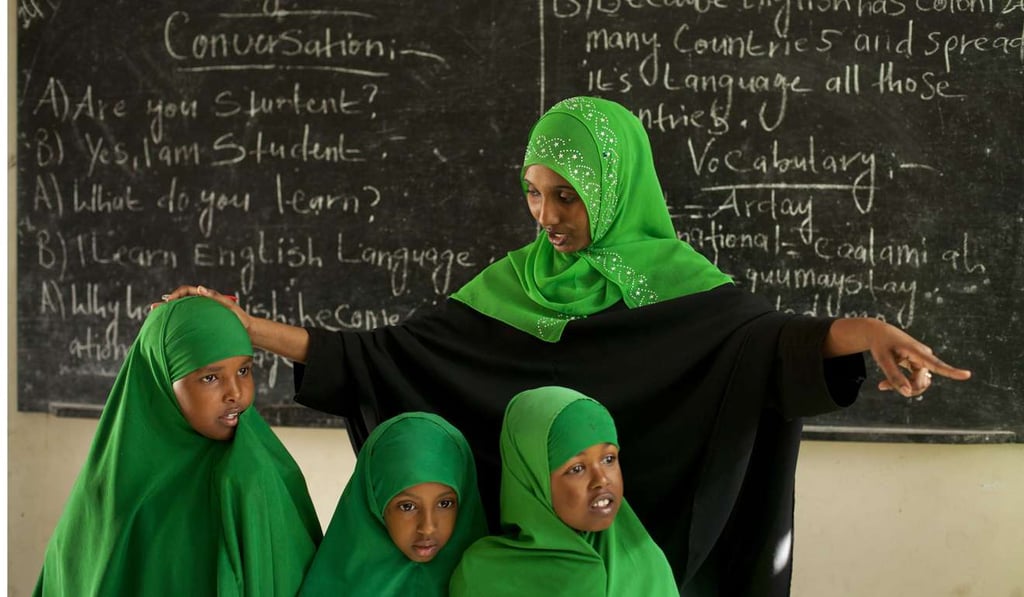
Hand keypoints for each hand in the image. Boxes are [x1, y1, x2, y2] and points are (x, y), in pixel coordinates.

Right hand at [152, 285, 251, 330]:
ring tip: (155, 318)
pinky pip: (186, 324)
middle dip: (166, 305)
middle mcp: (202, 305)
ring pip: (181, 313)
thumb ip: (215, 297)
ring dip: (168, 315)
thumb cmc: (240, 319)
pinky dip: (176, 326)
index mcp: (206, 298)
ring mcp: (201, 316)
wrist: (248, 332)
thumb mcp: (229, 306)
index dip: (176, 294)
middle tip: (153, 309)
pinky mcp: (201, 326)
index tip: (169, 300)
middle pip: (180, 302)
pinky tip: (168, 332)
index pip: (187, 291)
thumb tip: (199, 288)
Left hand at [825, 318, 970, 397]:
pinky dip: (902, 384)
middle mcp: (924, 356)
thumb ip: (894, 376)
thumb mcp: (883, 360)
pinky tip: (886, 384)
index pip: (936, 364)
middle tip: (882, 386)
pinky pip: (914, 381)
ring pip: (918, 384)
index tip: (967, 374)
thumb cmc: (880, 344)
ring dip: (903, 387)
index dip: (951, 371)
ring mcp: (922, 361)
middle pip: (921, 382)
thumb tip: (907, 393)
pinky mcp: (918, 365)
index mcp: (917, 351)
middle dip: (904, 387)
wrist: (878, 333)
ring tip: (884, 384)